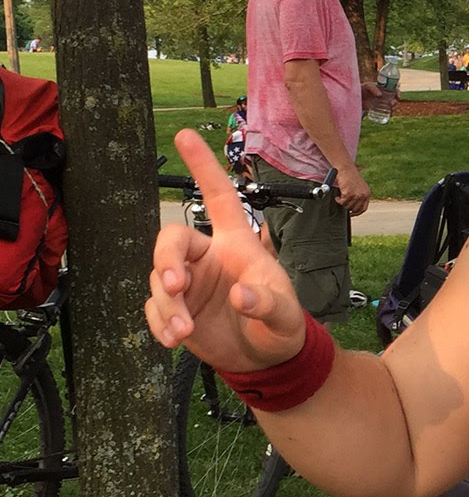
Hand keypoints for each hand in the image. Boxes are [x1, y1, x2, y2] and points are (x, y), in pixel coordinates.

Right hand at [146, 129, 307, 371]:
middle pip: (171, 239)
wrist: (267, 361)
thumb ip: (267, 304)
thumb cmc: (281, 326)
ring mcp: (189, 283)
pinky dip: (159, 323)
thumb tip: (240, 295)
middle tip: (174, 287)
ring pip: (158, 278)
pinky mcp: (176, 309)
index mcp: (237, 244)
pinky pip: (153, 308)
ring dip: (166, 304)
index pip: (219, 198)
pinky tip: (174, 341)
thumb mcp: (285, 316)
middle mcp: (208, 257)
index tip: (186, 135)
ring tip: (184, 333)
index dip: (204, 167)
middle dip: (165, 260)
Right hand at [334, 163, 370, 215]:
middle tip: (343, 202)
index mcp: (367, 194)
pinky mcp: (348, 193)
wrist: (346, 168)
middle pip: (354, 209)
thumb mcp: (359, 187)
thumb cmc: (351, 176)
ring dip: (342, 203)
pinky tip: (338, 196)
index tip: (351, 214)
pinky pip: (342, 202)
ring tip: (340, 197)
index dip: (356, 213)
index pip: (363, 208)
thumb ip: (359, 196)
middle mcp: (363, 195)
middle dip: (347, 207)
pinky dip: (338, 200)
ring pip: (347, 206)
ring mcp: (356, 195)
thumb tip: (352, 207)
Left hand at [361, 79, 396, 117]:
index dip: (398, 91)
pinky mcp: (380, 108)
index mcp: (384, 87)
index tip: (397, 95)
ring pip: (393, 104)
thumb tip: (380, 95)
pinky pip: (388, 111)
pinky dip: (391, 113)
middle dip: (396, 101)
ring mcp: (383, 101)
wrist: (357, 98)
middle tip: (392, 103)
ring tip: (392, 110)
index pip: (394, 88)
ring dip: (395, 107)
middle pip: (395, 98)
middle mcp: (386, 94)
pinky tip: (391, 115)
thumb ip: (373, 89)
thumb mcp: (367, 86)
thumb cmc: (362, 89)